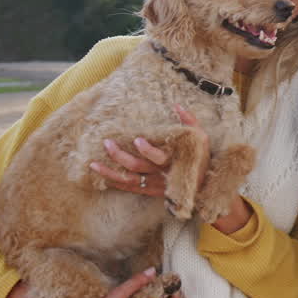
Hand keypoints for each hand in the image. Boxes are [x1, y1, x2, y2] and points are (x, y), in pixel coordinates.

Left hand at [91, 105, 210, 198]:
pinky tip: (102, 176)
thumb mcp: (201, 140)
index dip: (147, 150)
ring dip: (110, 172)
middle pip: (136, 166)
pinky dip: (115, 183)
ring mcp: (153, 185)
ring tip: (93, 164)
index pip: (158, 157)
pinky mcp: (148, 191)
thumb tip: (177, 105)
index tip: (137, 140)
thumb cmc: (201, 161)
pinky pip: (128, 188)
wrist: (203, 189)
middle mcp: (160, 175)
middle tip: (107, 143)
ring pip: (127, 180)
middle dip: (120, 156)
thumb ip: (190, 123)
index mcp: (173, 161)